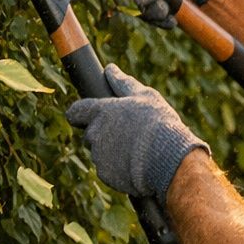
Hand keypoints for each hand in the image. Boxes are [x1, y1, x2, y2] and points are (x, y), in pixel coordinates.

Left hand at [65, 64, 208, 202]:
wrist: (169, 160)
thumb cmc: (159, 123)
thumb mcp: (146, 96)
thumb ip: (123, 83)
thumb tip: (111, 69)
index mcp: (101, 111)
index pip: (75, 111)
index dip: (81, 114)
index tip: (89, 117)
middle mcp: (94, 132)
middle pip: (90, 133)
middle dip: (104, 134)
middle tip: (128, 135)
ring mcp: (98, 155)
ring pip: (100, 153)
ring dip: (113, 152)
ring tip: (138, 151)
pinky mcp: (105, 175)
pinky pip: (109, 171)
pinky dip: (119, 169)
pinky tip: (138, 165)